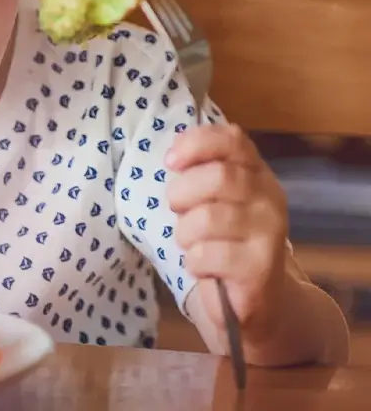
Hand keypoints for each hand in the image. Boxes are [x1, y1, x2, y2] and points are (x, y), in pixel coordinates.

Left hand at [165, 123, 290, 339]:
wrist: (261, 300)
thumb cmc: (225, 243)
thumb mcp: (214, 202)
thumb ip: (200, 174)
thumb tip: (173, 156)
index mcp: (257, 175)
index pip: (233, 140)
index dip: (196, 143)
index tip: (170, 161)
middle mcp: (270, 199)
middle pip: (218, 177)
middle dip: (181, 193)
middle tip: (177, 210)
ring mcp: (270, 234)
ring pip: (207, 218)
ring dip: (185, 233)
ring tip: (192, 243)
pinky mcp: (260, 269)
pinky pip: (207, 255)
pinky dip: (193, 262)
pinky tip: (204, 267)